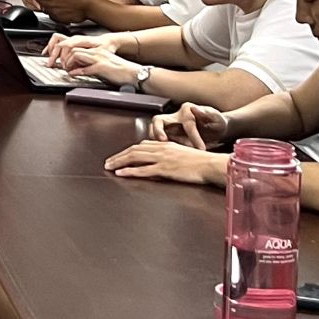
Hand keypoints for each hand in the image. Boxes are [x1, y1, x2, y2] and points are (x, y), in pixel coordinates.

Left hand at [50, 37, 138, 86]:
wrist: (132, 73)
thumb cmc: (118, 70)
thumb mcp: (101, 63)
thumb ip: (89, 63)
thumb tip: (76, 67)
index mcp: (96, 50)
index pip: (76, 45)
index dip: (66, 51)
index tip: (61, 59)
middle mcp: (96, 52)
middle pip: (73, 48)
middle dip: (64, 56)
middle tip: (61, 64)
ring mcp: (99, 58)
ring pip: (77, 54)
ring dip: (69, 62)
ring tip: (66, 68)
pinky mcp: (102, 67)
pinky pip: (86, 68)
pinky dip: (77, 71)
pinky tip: (73, 74)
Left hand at [105, 140, 224, 185]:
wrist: (210, 165)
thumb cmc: (200, 162)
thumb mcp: (182, 153)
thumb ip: (169, 154)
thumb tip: (160, 158)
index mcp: (165, 145)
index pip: (141, 145)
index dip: (128, 150)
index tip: (119, 155)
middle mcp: (161, 149)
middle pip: (134, 150)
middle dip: (119, 156)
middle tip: (108, 162)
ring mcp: (162, 159)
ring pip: (135, 158)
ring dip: (119, 162)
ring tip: (109, 166)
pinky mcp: (165, 169)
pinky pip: (143, 170)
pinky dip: (130, 171)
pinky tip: (121, 173)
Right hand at [149, 103, 228, 148]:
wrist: (216, 129)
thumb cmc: (217, 123)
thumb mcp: (217, 118)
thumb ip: (207, 113)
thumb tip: (194, 108)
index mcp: (187, 111)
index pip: (187, 124)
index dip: (194, 137)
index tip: (202, 148)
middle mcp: (175, 117)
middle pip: (158, 121)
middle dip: (157, 131)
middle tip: (163, 142)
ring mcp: (171, 127)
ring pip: (154, 131)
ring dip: (156, 141)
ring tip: (163, 151)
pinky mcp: (170, 136)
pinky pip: (160, 141)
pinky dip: (160, 147)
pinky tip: (167, 156)